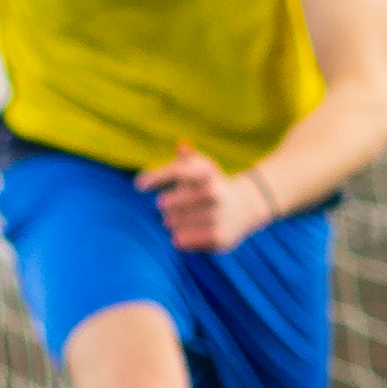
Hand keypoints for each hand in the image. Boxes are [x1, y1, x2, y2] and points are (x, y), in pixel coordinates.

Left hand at [147, 148, 272, 252]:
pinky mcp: (217, 238)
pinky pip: (180, 241)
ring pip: (171, 223)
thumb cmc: (213, 184)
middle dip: (166, 205)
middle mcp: (214, 193)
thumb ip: (186, 158)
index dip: (155, 177)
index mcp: (207, 173)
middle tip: (179, 204)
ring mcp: (216, 216)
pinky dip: (181, 238)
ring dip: (174, 222)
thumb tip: (181, 146)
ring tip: (190, 217)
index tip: (139, 185)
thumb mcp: (202, 168)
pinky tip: (195, 230)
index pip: (177, 172)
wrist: (247, 206)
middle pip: (165, 203)